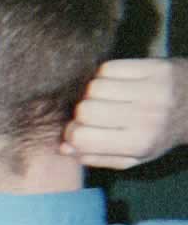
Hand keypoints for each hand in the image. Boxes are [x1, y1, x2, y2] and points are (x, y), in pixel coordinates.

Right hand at [63, 58, 187, 168]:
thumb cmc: (161, 135)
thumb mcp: (134, 157)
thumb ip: (97, 156)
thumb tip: (64, 147)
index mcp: (138, 144)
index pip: (81, 138)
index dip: (71, 134)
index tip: (77, 131)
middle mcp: (146, 117)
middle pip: (84, 110)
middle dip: (82, 112)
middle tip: (96, 114)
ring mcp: (152, 90)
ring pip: (94, 87)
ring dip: (94, 92)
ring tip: (110, 97)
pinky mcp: (155, 68)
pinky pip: (108, 68)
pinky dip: (106, 75)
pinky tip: (118, 83)